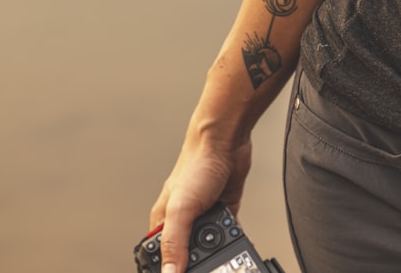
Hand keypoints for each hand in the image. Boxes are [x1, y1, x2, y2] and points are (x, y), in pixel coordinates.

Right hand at [149, 136, 252, 272]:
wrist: (226, 141)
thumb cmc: (196, 165)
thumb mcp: (180, 210)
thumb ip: (174, 243)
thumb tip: (170, 272)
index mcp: (163, 221)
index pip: (160, 256)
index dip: (169, 269)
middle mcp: (183, 219)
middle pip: (188, 253)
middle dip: (199, 260)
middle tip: (211, 265)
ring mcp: (205, 214)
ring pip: (211, 244)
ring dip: (219, 249)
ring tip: (225, 251)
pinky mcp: (224, 209)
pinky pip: (229, 233)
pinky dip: (234, 240)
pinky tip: (239, 246)